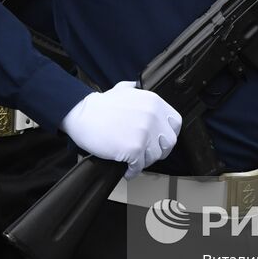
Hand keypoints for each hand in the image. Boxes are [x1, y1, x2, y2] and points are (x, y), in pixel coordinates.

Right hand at [61, 82, 181, 177]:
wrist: (82, 114)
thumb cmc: (100, 105)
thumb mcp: (123, 89)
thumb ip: (137, 90)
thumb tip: (139, 87)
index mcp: (154, 103)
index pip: (176, 123)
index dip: (168, 134)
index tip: (160, 140)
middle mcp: (153, 117)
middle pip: (168, 143)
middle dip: (158, 150)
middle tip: (146, 153)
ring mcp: (144, 134)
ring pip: (155, 157)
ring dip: (144, 161)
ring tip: (133, 160)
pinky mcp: (134, 149)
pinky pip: (139, 167)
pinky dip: (132, 171)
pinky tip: (126, 169)